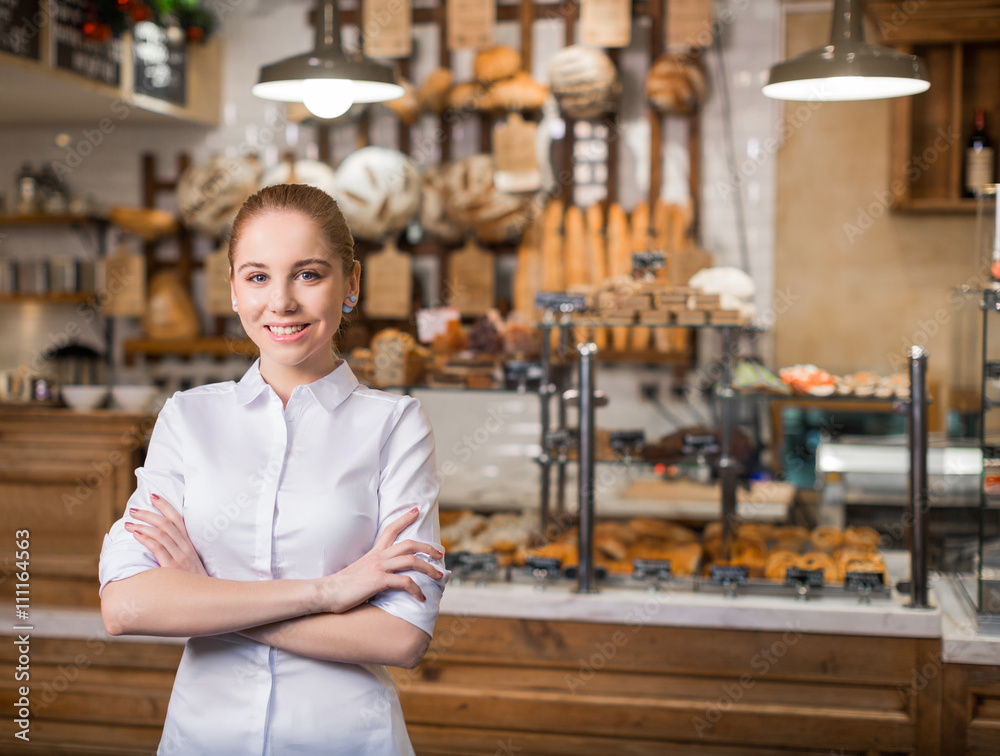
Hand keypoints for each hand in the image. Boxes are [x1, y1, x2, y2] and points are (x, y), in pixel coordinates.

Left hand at [125, 494, 207, 576]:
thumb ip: (178, 552)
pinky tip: (136, 535)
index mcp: (189, 544)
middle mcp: (185, 547)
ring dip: (142, 525)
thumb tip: (161, 543)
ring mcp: (180, 556)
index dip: (165, 506)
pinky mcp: (172, 567)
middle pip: (166, 523)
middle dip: (147, 513)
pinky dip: (146, 539)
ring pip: (160, 533)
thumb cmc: (193, 582)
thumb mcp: (190, 563)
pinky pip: (158, 548)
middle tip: (133, 510)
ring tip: (128, 524)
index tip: (153, 497)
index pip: (177, 519)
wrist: (204, 598)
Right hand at [316, 507, 442, 613]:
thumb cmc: (342, 586)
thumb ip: (373, 569)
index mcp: (374, 553)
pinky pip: (404, 582)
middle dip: (428, 548)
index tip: (416, 510)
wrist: (325, 592)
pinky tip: (421, 598)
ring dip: (429, 568)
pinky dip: (416, 590)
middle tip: (440, 554)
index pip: (390, 529)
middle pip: (409, 544)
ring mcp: (379, 568)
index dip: (404, 518)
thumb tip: (384, 575)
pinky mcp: (378, 581)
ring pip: (411, 561)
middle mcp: (378, 557)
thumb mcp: (360, 571)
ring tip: (438, 576)